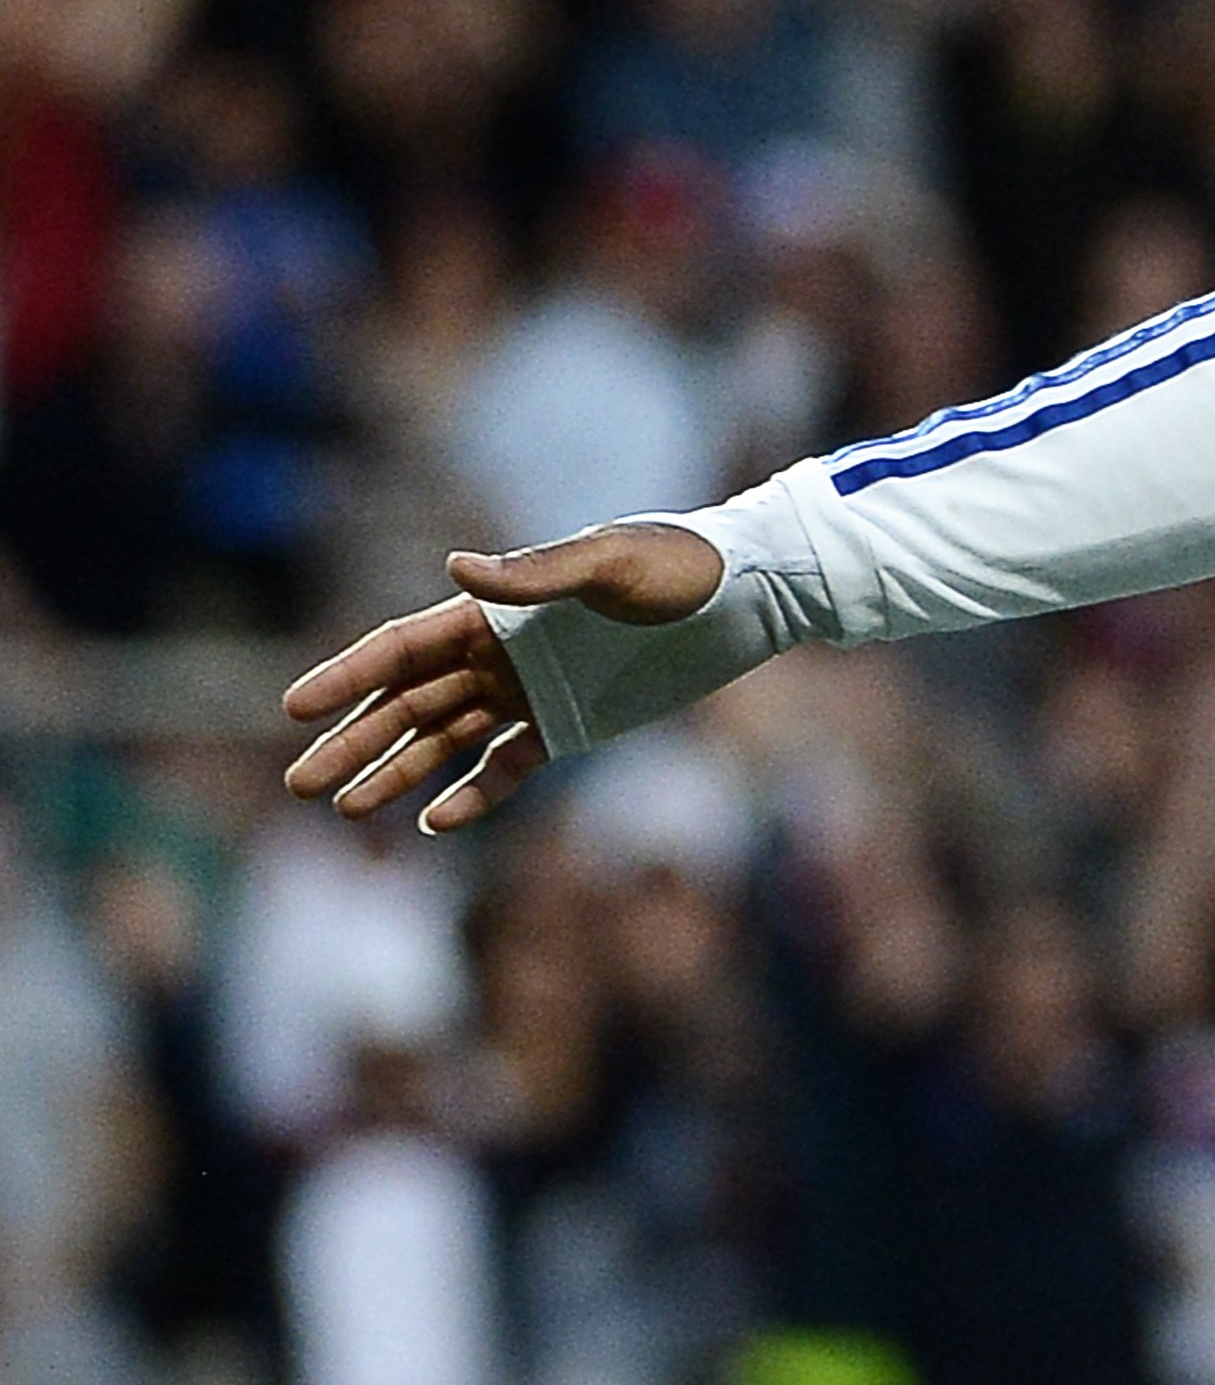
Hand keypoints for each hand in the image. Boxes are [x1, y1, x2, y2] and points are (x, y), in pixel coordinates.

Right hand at [278, 525, 722, 834]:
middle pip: (407, 701)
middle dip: (352, 740)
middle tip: (300, 784)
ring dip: (396, 771)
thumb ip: (535, 574)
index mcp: (496, 609)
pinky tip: (437, 822)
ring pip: (444, 738)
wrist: (750, 594)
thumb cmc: (682, 566)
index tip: (294, 708)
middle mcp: (500, 652)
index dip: (346, 676)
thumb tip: (454, 567)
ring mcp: (530, 690)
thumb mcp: (611, 562)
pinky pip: (506, 765)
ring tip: (347, 807)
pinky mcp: (569, 723)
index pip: (402, 647)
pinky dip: (473, 793)